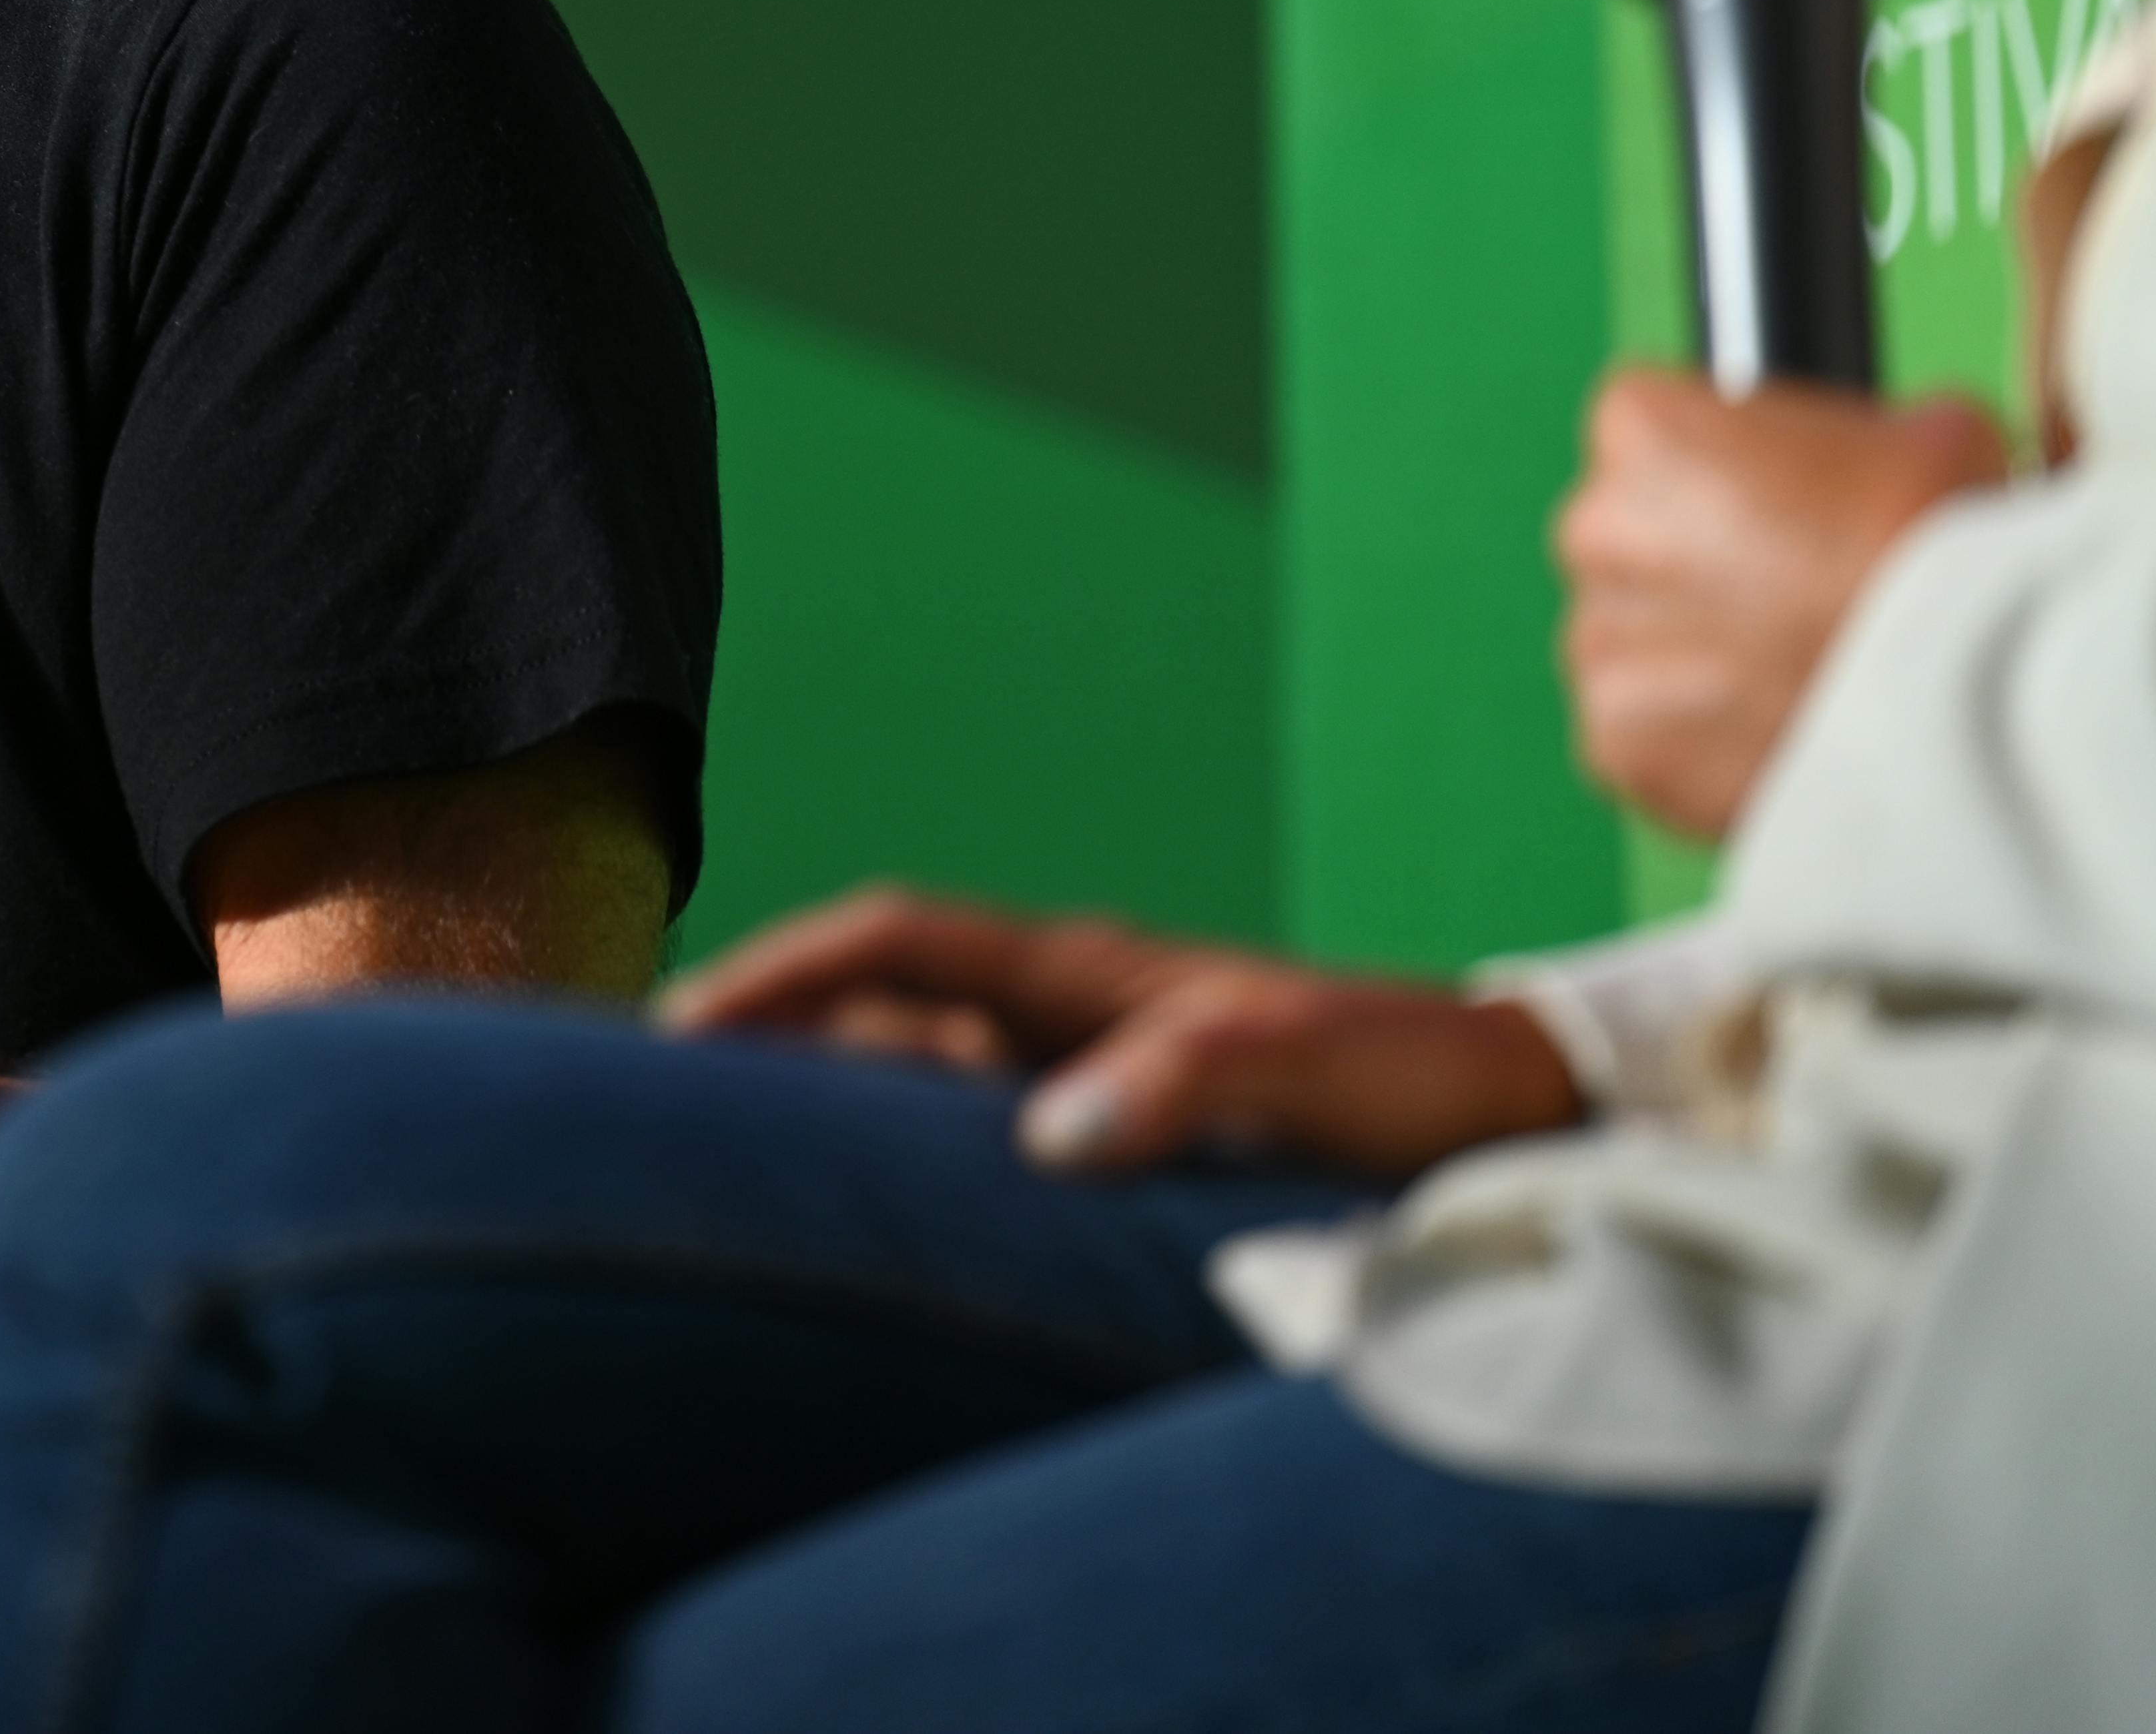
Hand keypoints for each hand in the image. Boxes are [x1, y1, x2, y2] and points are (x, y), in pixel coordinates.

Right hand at [658, 886, 1580, 1178]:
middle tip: (640, 1093)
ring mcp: (1086, 1065)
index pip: (893, 942)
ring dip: (817, 1096)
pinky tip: (858, 1213)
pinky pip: (968, 1129)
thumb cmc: (1414, 1073)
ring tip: (713, 1159)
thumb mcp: (1303, 1066)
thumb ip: (1179, 1081)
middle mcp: (1068, 1008)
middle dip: (758, 1032)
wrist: (1515, 1102)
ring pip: (911, 1068)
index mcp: (1089, 970)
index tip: (681, 1024)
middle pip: (874, 1005)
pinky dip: (894, 1150)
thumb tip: (1044, 1133)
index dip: (781, 973)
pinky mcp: (1117, 1128)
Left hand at [1555, 370, 2011, 839]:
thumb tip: (1874, 463)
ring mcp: (1600, 644)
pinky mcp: (1622, 742)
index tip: (1784, 504)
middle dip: (1697, 562)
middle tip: (1792, 594)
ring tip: (1794, 670)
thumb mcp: (1928, 434)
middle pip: (1631, 538)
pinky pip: (1646, 731)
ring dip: (1694, 653)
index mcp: (1646, 431)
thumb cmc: (1940, 541)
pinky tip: (1774, 729)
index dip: (1724, 469)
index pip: (1651, 433)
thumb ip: (1860, 438)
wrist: (1962, 688)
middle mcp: (1597, 530)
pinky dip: (1699, 737)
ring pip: (1635, 639)